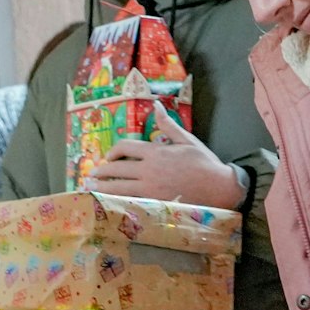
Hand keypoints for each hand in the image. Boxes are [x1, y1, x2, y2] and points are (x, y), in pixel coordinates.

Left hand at [83, 112, 244, 207]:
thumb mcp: (186, 139)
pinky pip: (131, 201)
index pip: (125, 148)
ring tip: (92, 189)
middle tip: (92, 175)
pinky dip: (117, 201)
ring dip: (103, 187)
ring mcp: (151, 188)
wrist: (218, 187)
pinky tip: (109, 202)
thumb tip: (155, 106)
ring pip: (120, 187)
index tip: (108, 156)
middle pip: (118, 169)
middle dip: (102, 171)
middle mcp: (149, 170)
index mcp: (155, 151)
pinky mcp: (155, 202)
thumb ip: (167, 124)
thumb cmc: (203, 162)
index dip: (113, 151)